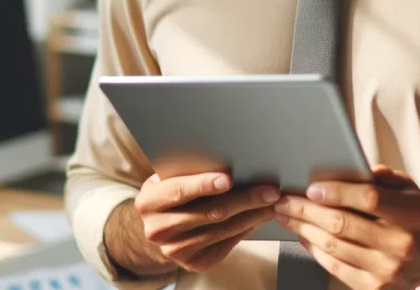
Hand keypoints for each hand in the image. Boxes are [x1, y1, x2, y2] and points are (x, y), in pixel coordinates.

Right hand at [134, 171, 280, 272]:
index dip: (203, 184)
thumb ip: (188, 169)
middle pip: (209, 212)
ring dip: (252, 215)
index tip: (228, 178)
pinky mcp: (194, 264)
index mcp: (149, 202)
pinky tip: (258, 217)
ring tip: (271, 202)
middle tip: (269, 190)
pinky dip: (246, 229)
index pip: (179, 191)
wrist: (159, 224)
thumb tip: (228, 156)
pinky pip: (226, 244)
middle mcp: (158, 230)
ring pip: (221, 230)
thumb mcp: (169, 175)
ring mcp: (176, 251)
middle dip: (244, 199)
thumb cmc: (170, 189)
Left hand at [273, 165, 419, 289]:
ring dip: (304, 229)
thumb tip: (355, 167)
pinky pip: (337, 268)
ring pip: (335, 246)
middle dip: (307, 210)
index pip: (368, 198)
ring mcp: (388, 270)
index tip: (312, 187)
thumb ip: (383, 176)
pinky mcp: (376, 288)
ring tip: (287, 216)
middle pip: (343, 224)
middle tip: (285, 200)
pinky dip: (315, 251)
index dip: (337, 192)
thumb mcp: (408, 187)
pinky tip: (303, 236)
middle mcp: (401, 244)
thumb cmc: (413, 214)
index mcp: (411, 214)